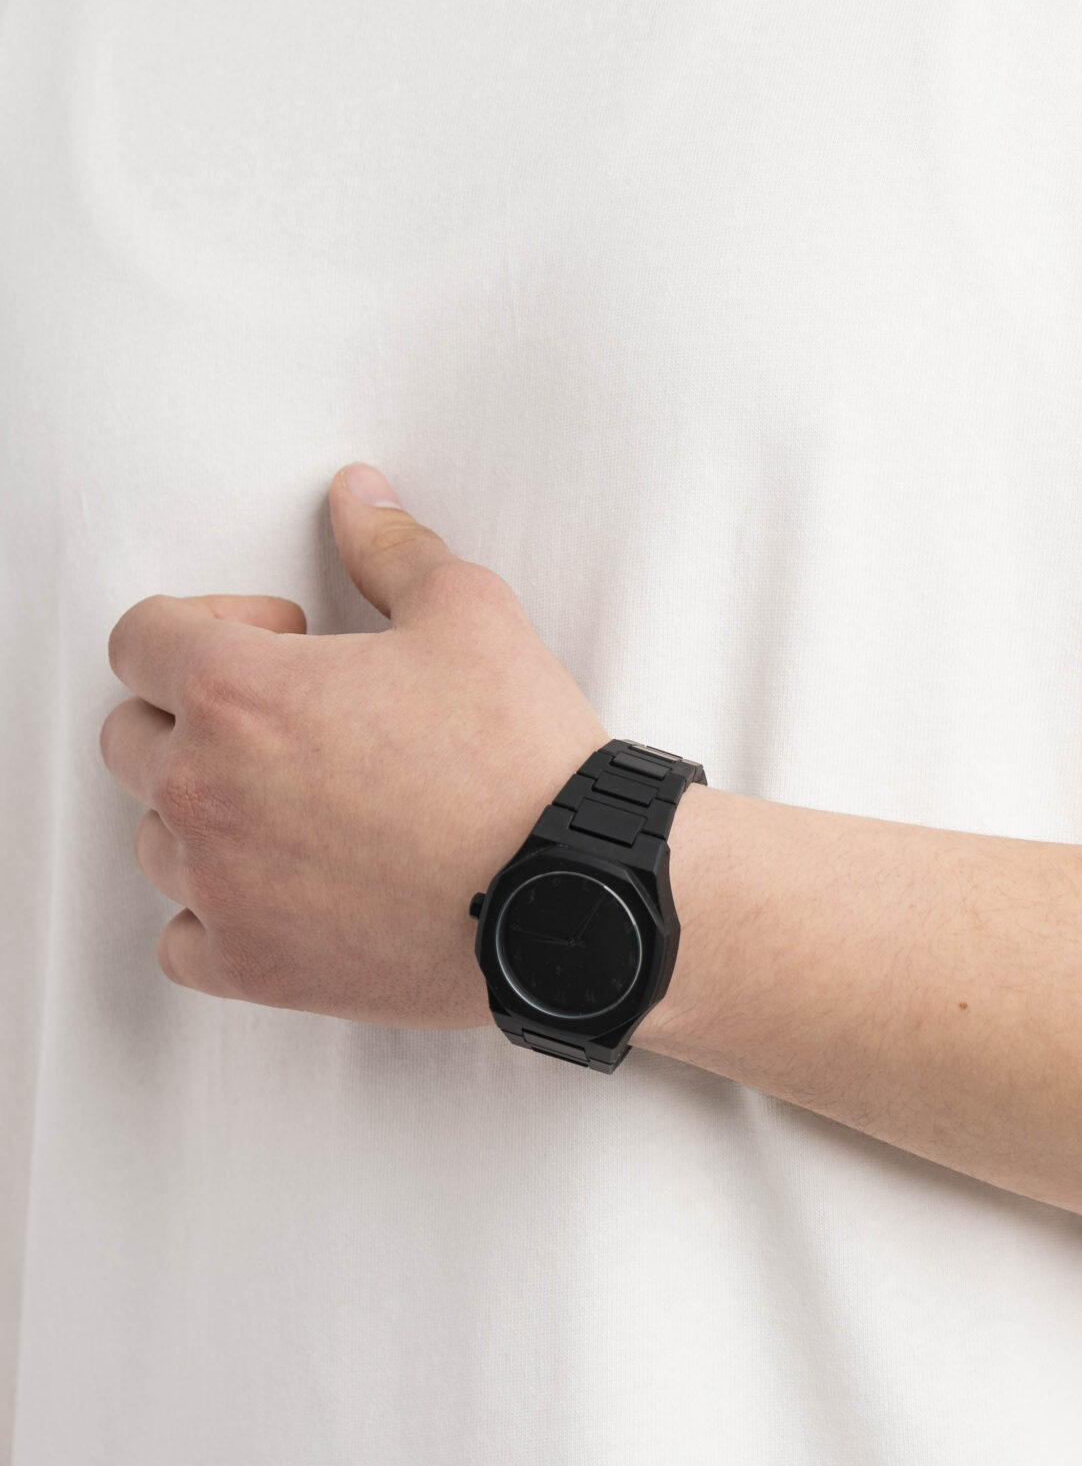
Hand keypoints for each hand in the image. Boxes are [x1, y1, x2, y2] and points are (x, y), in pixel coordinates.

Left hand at [100, 465, 609, 1027]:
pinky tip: (280, 884)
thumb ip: (392, 548)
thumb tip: (359, 500)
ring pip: (153, 836)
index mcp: (239, 693)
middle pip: (130, 735)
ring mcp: (219, 886)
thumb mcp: (469, 612)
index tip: (275, 641)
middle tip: (289, 716)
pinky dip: (216, 911)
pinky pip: (182, 936)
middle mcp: (204, 790)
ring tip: (297, 801)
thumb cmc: (518, 758)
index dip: (206, 622)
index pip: (139, 637)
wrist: (567, 888)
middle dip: (193, 713)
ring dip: (206, 810)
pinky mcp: (251, 964)